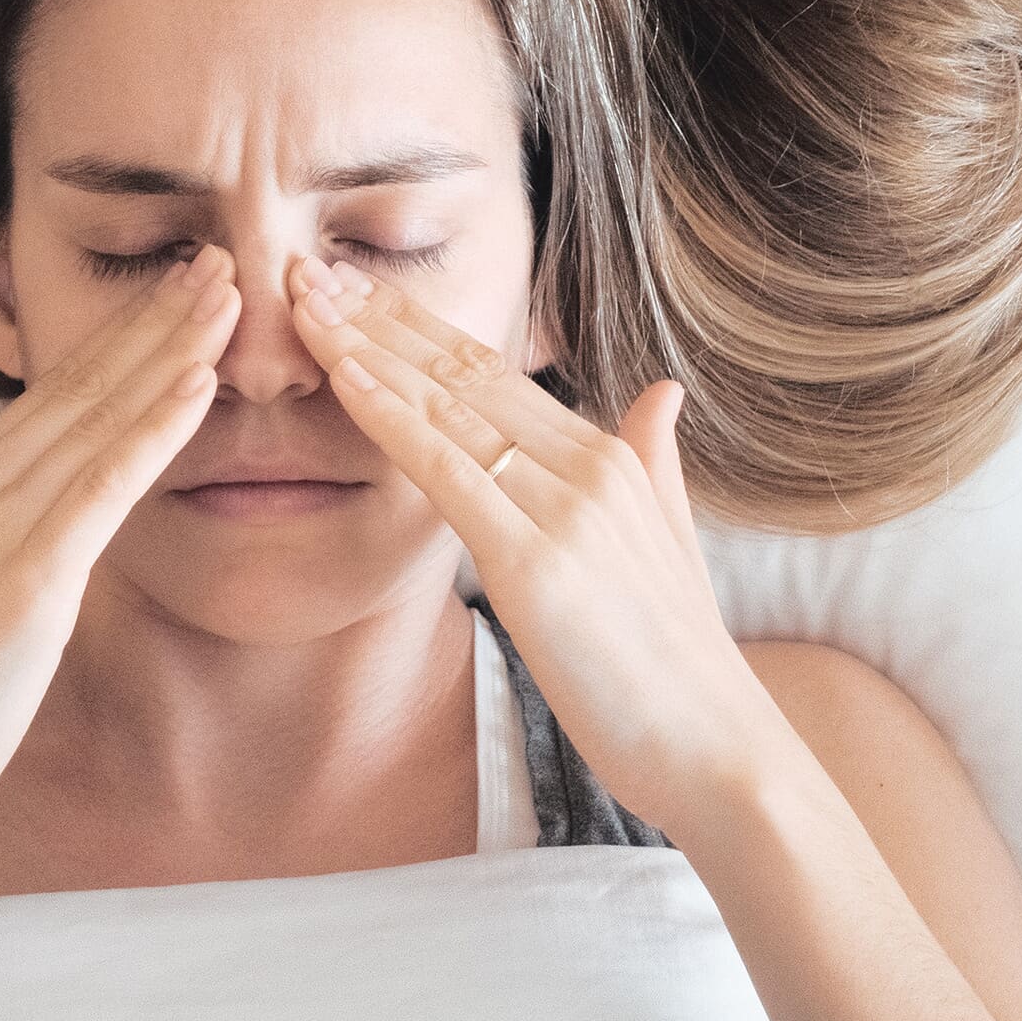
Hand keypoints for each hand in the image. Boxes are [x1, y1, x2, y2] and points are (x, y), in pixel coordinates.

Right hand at [0, 243, 240, 865]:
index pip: (48, 393)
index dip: (116, 335)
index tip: (173, 287)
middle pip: (78, 385)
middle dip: (154, 318)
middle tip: (218, 258)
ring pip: (97, 418)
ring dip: (170, 349)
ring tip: (227, 294)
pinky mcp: (24, 580)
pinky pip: (102, 487)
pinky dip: (153, 428)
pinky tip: (199, 384)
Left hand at [285, 253, 795, 839]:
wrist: (721, 752)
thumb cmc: (681, 669)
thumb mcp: (671, 544)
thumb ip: (655, 463)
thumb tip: (661, 396)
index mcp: (611, 458)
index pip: (495, 373)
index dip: (421, 327)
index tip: (359, 290)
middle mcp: (589, 464)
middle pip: (463, 370)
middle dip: (379, 316)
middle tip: (307, 268)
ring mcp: (564, 507)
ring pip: (445, 405)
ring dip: (364, 348)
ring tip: (300, 301)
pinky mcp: (536, 560)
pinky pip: (446, 470)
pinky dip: (389, 417)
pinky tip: (342, 378)